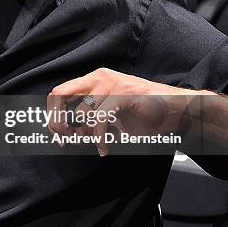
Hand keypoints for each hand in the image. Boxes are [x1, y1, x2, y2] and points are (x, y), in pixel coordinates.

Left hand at [47, 68, 212, 155]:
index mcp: (94, 80)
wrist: (175, 111)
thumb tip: (67, 136)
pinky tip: (105, 148)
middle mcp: (99, 78)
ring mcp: (112, 84)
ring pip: (82, 112)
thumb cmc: (143, 115)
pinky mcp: (124, 94)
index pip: (59, 92)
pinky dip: (100, 139)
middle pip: (60, 95)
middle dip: (58, 121)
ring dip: (85, 135)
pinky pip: (101, 120)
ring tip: (96, 145)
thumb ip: (88, 125)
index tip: (57, 136)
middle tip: (64, 139)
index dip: (52, 115)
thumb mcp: (109, 119)